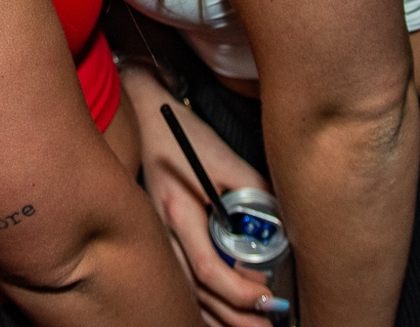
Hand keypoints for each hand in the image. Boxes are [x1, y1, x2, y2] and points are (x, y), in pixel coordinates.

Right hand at [120, 66, 283, 325]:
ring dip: (216, 315)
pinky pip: (178, 279)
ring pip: (184, 291)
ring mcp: (156, 234)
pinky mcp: (157, 233)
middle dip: (232, 316)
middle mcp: (162, 230)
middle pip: (194, 292)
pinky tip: (216, 313)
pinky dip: (198, 301)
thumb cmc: (181, 132)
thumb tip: (278, 222)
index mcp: (177, 211)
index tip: (266, 299)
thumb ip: (251, 188)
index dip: (237, 290)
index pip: (206, 268)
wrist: (141, 113)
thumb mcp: (222, 155)